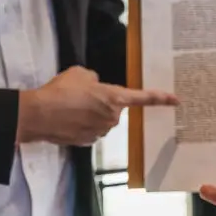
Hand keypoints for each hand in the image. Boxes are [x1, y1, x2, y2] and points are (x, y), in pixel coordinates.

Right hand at [16, 66, 177, 145]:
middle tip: (81, 96)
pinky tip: (67, 119)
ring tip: (70, 107)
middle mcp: (112, 118)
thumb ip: (94, 80)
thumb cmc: (61, 90)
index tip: (177, 100)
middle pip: (114, 109)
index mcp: (114, 98)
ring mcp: (100, 132)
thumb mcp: (80, 73)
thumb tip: (96, 87)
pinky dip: (82, 125)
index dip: (161, 98)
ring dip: (90, 114)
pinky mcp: (88, 142)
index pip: (143, 97)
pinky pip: (90, 130)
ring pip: (101, 120)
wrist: (39, 115)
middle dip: (102, 103)